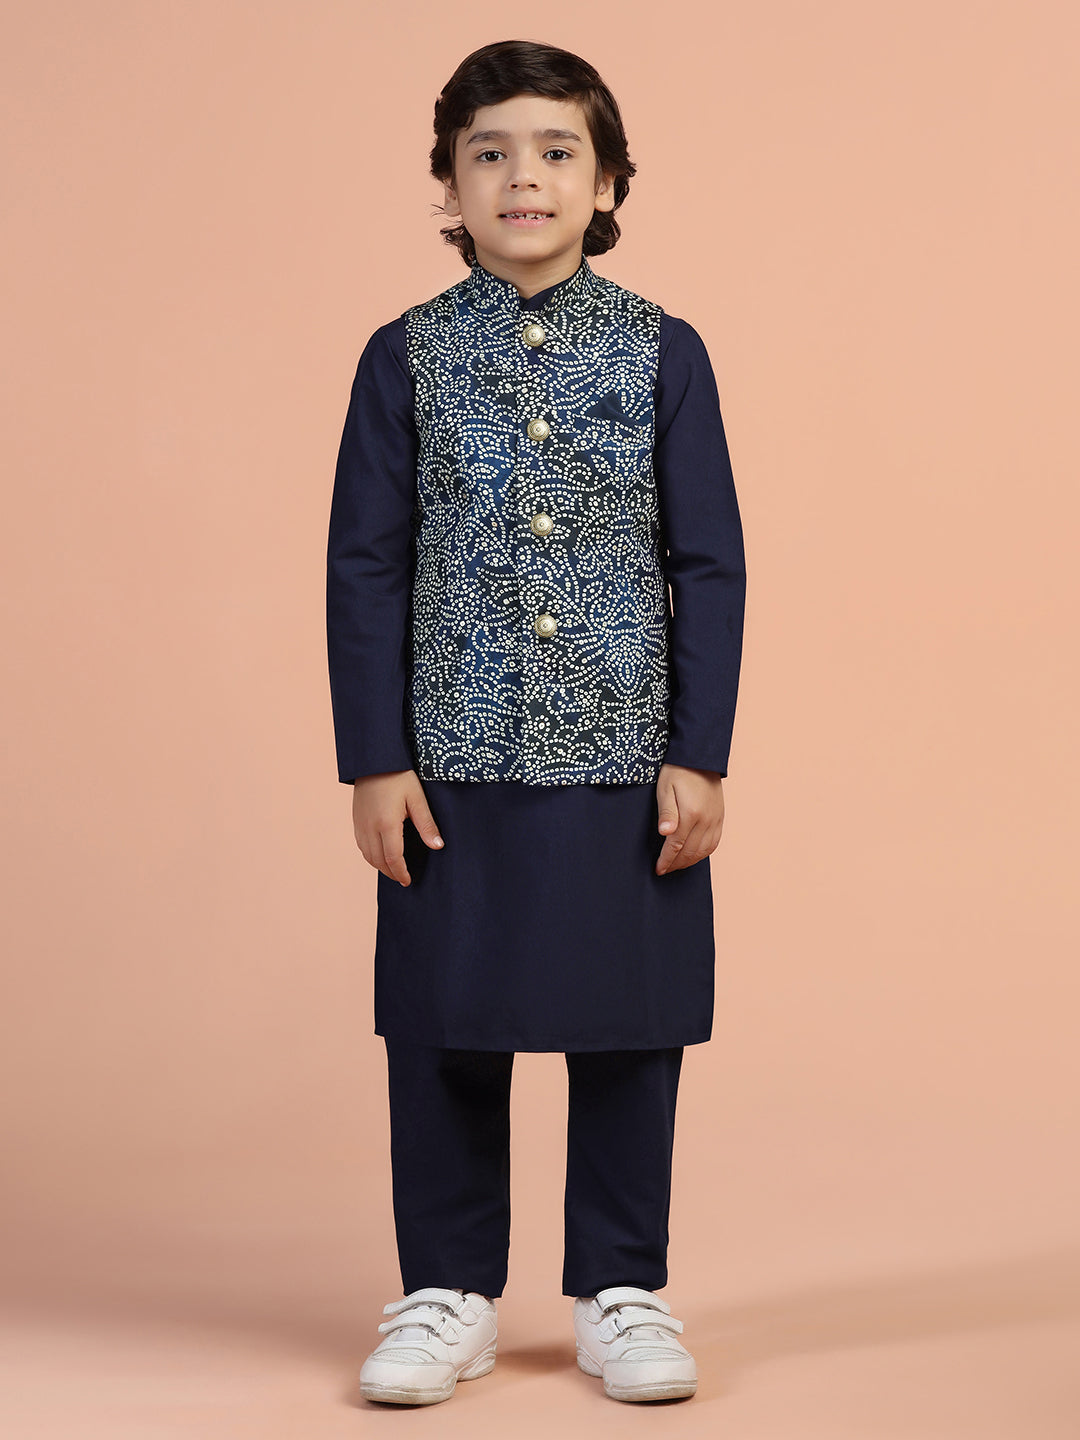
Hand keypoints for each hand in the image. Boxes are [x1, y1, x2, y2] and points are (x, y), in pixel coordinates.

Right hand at [351, 770, 443, 885]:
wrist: (374, 759)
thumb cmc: (399, 775)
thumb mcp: (417, 798)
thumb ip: (427, 824)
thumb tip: (438, 846)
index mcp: (386, 823)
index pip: (393, 858)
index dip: (401, 873)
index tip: (408, 881)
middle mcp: (370, 827)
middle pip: (378, 861)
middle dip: (391, 873)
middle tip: (403, 879)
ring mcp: (360, 824)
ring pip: (367, 855)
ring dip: (380, 866)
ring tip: (394, 870)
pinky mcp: (355, 819)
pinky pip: (361, 845)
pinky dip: (370, 855)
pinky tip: (380, 854)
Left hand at [654, 764, 724, 874]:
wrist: (699, 758)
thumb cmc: (677, 772)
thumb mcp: (665, 788)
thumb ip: (666, 812)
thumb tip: (665, 833)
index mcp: (690, 813)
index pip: (676, 845)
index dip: (666, 860)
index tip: (658, 869)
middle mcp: (706, 819)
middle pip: (690, 852)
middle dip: (676, 864)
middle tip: (665, 869)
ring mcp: (715, 819)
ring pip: (704, 850)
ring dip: (689, 861)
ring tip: (676, 865)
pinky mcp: (720, 817)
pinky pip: (714, 843)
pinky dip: (703, 853)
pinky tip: (694, 856)